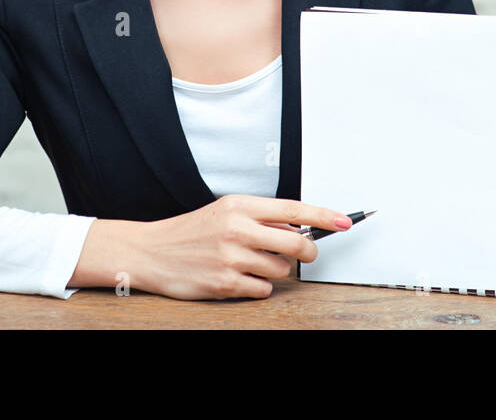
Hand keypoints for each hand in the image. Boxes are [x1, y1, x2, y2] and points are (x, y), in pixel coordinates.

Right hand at [120, 194, 353, 299]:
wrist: (151, 252)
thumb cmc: (191, 232)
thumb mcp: (224, 212)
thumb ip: (260, 217)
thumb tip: (300, 225)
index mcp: (239, 205)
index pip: (292, 208)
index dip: (323, 215)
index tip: (344, 221)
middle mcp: (237, 229)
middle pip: (296, 243)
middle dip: (307, 252)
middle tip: (305, 254)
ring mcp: (231, 257)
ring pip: (280, 269)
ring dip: (274, 270)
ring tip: (251, 264)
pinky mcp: (225, 284)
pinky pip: (263, 290)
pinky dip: (258, 288)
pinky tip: (240, 278)